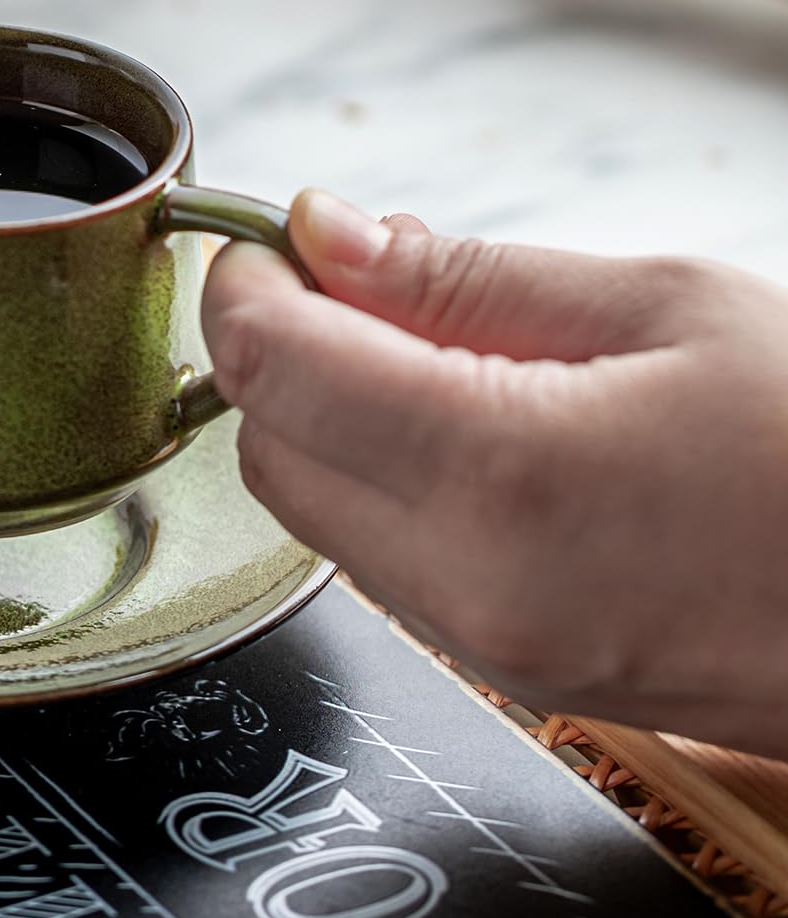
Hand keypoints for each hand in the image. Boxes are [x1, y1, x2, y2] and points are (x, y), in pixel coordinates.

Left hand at [201, 190, 787, 756]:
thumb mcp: (668, 306)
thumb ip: (470, 279)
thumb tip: (331, 238)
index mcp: (505, 474)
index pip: (275, 373)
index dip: (249, 290)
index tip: (273, 242)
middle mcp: (474, 587)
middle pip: (274, 457)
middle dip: (285, 360)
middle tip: (364, 282)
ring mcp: (494, 651)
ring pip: (325, 520)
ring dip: (341, 424)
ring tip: (454, 350)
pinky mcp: (520, 679)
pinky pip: (397, 568)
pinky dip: (398, 487)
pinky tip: (485, 426)